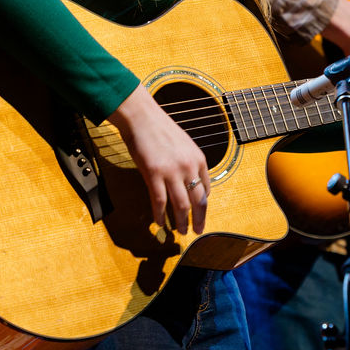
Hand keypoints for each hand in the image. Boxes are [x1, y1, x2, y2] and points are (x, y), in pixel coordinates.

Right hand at [108, 84, 208, 235]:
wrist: (142, 117)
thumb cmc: (161, 129)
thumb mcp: (184, 145)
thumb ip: (189, 163)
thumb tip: (190, 182)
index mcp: (199, 159)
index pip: (207, 189)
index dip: (203, 205)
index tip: (198, 213)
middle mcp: (189, 167)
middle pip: (199, 201)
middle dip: (200, 219)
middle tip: (197, 231)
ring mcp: (172, 171)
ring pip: (181, 205)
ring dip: (182, 222)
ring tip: (181, 232)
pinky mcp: (154, 174)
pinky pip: (159, 201)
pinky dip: (160, 215)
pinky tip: (159, 223)